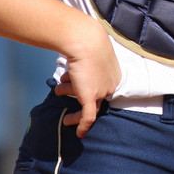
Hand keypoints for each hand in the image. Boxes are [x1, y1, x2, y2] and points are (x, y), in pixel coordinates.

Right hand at [54, 22, 120, 137]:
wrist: (85, 40)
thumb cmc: (86, 41)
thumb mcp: (92, 51)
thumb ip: (89, 59)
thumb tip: (78, 59)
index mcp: (114, 74)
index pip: (102, 88)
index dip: (88, 88)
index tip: (78, 89)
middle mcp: (110, 84)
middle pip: (95, 96)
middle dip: (78, 93)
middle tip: (68, 94)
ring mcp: (101, 92)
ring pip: (84, 101)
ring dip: (67, 93)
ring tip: (58, 89)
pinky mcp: (91, 97)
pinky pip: (88, 117)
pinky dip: (83, 125)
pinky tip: (78, 133)